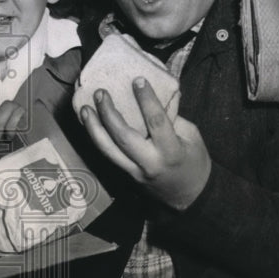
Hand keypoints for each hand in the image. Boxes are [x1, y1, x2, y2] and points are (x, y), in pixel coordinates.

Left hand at [80, 78, 210, 209]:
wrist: (189, 196)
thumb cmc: (194, 162)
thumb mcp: (192, 137)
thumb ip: (174, 116)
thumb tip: (160, 91)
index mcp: (171, 152)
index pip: (156, 122)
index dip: (146, 100)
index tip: (138, 80)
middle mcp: (149, 163)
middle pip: (123, 137)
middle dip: (109, 113)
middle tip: (101, 93)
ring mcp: (134, 171)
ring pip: (108, 150)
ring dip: (93, 128)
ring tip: (84, 108)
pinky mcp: (126, 174)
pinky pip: (108, 155)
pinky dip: (96, 138)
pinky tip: (89, 123)